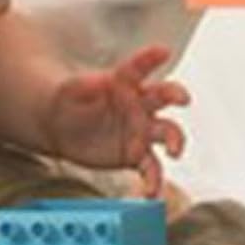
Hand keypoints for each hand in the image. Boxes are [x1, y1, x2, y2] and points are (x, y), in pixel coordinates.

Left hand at [44, 46, 188, 197]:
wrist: (60, 129)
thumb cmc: (67, 101)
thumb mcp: (69, 90)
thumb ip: (83, 86)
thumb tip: (97, 82)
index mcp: (124, 82)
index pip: (139, 67)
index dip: (151, 58)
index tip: (163, 51)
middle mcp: (139, 104)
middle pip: (164, 97)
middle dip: (176, 96)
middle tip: (184, 101)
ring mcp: (141, 130)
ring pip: (166, 134)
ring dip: (175, 142)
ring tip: (174, 154)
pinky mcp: (136, 155)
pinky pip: (151, 168)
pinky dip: (153, 181)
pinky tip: (150, 193)